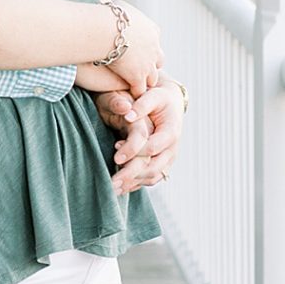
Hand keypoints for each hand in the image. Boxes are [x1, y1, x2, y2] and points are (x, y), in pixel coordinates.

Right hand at [73, 2, 161, 98]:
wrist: (106, 29)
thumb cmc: (107, 16)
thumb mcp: (120, 8)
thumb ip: (122, 12)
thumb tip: (114, 6)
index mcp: (152, 30)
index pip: (155, 43)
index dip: (146, 49)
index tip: (137, 52)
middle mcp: (154, 47)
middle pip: (158, 61)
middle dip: (149, 65)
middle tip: (138, 69)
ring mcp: (147, 64)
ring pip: (152, 78)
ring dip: (144, 81)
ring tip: (133, 85)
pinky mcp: (138, 76)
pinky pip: (139, 90)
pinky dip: (134, 92)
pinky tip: (126, 94)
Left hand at [93, 79, 183, 194]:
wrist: (170, 105)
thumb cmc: (158, 98)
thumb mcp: (152, 95)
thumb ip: (141, 104)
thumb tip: (127, 114)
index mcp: (171, 131)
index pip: (154, 146)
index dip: (135, 150)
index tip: (116, 151)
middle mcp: (172, 149)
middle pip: (154, 167)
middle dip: (132, 175)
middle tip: (111, 181)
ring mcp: (168, 159)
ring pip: (152, 177)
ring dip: (133, 184)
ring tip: (112, 188)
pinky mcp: (162, 165)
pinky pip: (151, 179)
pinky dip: (136, 185)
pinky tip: (119, 188)